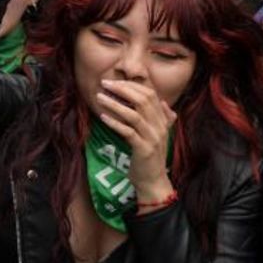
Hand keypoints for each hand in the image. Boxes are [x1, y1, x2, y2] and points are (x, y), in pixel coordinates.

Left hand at [96, 79, 176, 203]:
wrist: (153, 180)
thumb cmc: (150, 156)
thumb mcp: (158, 135)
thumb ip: (163, 119)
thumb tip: (163, 102)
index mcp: (162, 120)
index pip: (151, 94)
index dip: (132, 85)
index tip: (114, 81)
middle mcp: (160, 127)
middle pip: (143, 101)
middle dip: (122, 89)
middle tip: (104, 83)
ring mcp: (153, 138)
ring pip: (134, 115)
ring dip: (115, 104)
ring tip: (99, 97)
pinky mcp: (144, 150)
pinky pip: (128, 132)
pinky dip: (115, 123)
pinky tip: (103, 117)